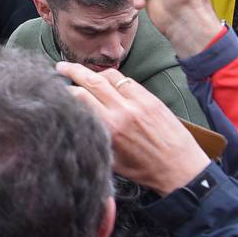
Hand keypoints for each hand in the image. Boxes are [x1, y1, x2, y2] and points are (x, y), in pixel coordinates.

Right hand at [61, 61, 210, 192]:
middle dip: (72, 70)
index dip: (64, 91)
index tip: (56, 90)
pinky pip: (128, 81)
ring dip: (93, 72)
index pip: (79, 98)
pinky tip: (108, 80)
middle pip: (91, 80)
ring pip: (109, 76)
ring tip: (84, 72)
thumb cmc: (145, 170)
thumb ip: (94, 138)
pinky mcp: (151, 99)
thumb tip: (76, 123)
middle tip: (60, 66)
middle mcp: (123, 111)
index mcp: (110, 128)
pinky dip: (114, 78)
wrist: (180, 169)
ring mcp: (138, 102)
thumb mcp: (112, 160)